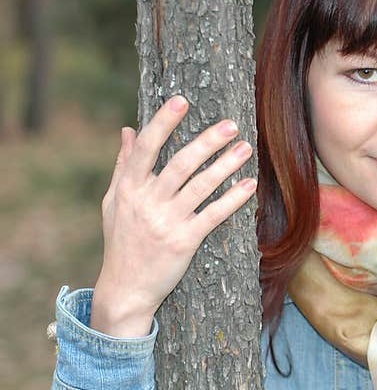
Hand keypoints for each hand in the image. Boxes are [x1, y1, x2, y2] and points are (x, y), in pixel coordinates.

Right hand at [91, 95, 256, 337]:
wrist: (126, 289)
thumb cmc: (122, 242)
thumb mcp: (114, 202)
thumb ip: (122, 165)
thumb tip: (127, 130)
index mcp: (128, 188)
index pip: (145, 147)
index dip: (163, 122)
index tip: (181, 100)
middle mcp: (146, 202)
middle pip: (180, 164)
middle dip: (206, 141)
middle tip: (232, 124)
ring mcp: (166, 222)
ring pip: (200, 187)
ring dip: (225, 166)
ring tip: (246, 148)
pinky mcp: (184, 241)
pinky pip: (213, 215)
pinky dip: (232, 200)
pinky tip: (249, 186)